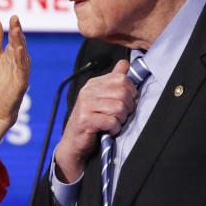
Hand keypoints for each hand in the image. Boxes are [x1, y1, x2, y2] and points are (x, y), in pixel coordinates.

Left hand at [0, 15, 29, 126]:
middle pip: (19, 44)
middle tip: (15, 19)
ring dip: (19, 43)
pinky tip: (19, 51)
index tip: (13, 17)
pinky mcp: (21, 83)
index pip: (16, 39)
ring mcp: (22, 72)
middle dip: (17, 32)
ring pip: (22, 55)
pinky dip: (21, 60)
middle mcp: (21, 61)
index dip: (14, 28)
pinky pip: (22, 70)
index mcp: (14, 54)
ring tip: (16, 31)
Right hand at [54, 60, 137, 182]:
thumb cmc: (91, 120)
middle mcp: (88, 91)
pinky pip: (111, 121)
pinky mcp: (85, 120)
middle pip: (122, 93)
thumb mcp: (101, 97)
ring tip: (115, 123)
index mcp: (93, 84)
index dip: (131, 92)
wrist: (74, 142)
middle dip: (128, 107)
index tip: (127, 102)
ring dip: (121, 119)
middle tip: (121, 116)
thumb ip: (113, 80)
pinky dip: (115, 128)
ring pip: (118, 107)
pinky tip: (110, 130)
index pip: (121, 79)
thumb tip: (125, 63)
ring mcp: (85, 105)